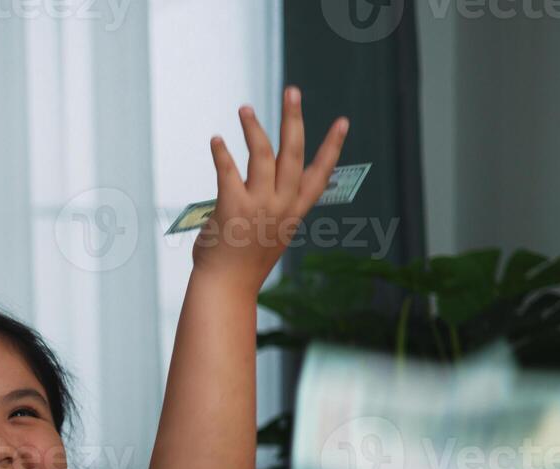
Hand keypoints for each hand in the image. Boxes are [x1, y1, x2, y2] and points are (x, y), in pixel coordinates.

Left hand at [194, 86, 348, 285]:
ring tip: (244, 108)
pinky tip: (216, 139)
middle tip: (292, 90)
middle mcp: (281, 206)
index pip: (320, 174)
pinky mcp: (232, 207)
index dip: (332, 147)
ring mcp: (259, 206)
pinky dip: (221, 152)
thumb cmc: (246, 262)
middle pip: (293, 152)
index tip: (343, 121)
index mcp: (295, 212)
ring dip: (253, 128)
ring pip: (262, 155)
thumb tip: (275, 185)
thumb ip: (279, 209)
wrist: (226, 288)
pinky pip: (228, 170)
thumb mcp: (274, 234)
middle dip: (293, 118)